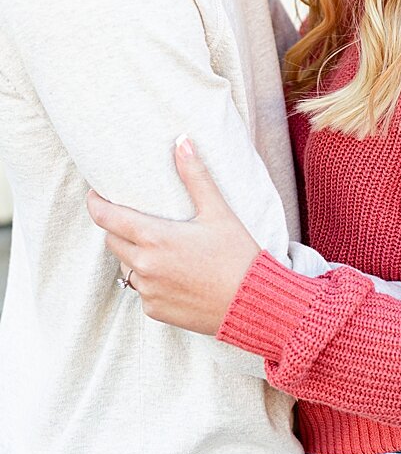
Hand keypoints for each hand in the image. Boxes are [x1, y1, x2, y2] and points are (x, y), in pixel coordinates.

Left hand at [85, 137, 260, 334]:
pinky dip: (152, 280)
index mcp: (155, 238)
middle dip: (119, 228)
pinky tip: (177, 275)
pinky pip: (142, 290)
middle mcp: (144, 265)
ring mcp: (147, 290)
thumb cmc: (238, 256)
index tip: (96, 195)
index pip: (107, 218)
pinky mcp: (153, 310)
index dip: (96, 204)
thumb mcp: (219, 213)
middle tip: (139, 220)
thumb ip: (196, 178)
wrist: (251, 303)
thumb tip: (182, 143)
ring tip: (163, 249)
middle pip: (113, 241)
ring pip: (126, 267)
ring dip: (136, 255)